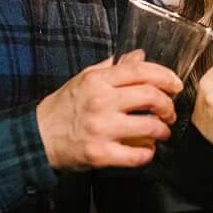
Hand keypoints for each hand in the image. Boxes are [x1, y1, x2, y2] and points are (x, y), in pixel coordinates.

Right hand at [36, 51, 182, 170]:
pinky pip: (137, 155)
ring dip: (162, 131)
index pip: (142, 72)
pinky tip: (147, 151)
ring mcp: (101, 129)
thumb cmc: (63, 108)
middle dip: (168, 106)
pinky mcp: (100, 154)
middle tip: (169, 112)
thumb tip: (139, 57)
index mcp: (98, 81)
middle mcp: (101, 102)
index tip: (175, 85)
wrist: (38, 136)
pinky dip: (148, 154)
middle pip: (151, 98)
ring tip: (161, 133)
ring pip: (149, 127)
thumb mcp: (84, 79)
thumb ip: (114, 68)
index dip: (166, 77)